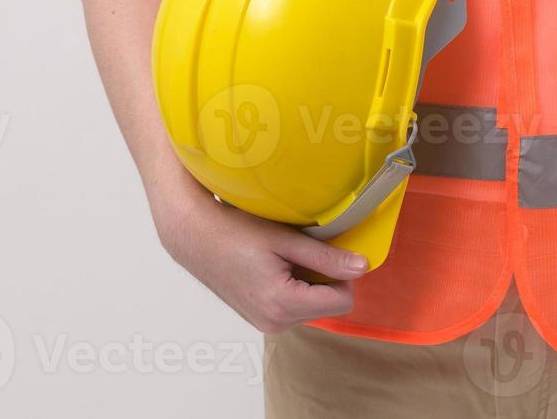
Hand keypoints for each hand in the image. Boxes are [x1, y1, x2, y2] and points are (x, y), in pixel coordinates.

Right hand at [152, 185, 366, 333]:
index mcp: (282, 304)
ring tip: (281, 259)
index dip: (341, 274)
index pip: (342, 301)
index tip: (324, 252)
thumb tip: (362, 267)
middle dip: (323, 279)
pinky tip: (272, 268)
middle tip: (297, 252)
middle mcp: (275, 323)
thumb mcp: (285, 239)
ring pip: (312, 307)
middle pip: (328, 306)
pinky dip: (293, 289)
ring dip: (307, 284)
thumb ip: (326, 258)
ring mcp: (266, 324)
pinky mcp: (260, 320)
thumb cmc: (234, 231)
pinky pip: (293, 308)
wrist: (194, 237)